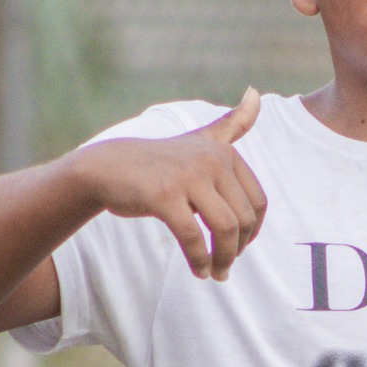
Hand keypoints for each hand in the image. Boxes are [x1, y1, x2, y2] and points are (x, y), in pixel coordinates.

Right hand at [78, 88, 268, 279]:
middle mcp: (210, 160)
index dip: (253, 231)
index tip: (240, 247)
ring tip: (215, 273)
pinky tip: (198, 270)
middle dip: (238, 250)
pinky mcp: (164, 196)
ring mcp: (187, 177)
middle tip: (226, 268)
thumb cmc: (159, 161)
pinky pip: (193, 237)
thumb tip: (256, 93)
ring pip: (224, 228)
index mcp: (224, 152)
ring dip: (223, 259)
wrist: (108, 167)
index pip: (257, 201)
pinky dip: (199, 260)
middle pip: (243, 218)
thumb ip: (231, 124)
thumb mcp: (199, 139)